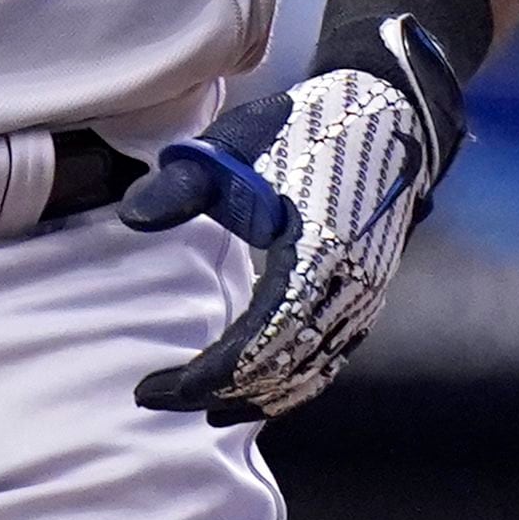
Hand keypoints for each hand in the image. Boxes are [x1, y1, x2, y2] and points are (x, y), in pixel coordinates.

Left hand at [120, 34, 457, 424]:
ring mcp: (364, 297)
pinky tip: (261, 383)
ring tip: (205, 408)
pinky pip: (329, 355)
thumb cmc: (303, 126)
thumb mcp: (233, 146)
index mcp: (315, 260)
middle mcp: (348, 292)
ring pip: (309, 372)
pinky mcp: (368, 293)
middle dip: (218, 393)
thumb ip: (181, 185)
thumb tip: (132, 219)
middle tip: (157, 398)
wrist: (386, 111)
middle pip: (279, 371)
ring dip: (257, 396)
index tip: (151, 388)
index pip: (253, 348)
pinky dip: (291, 379)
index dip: (201, 378)